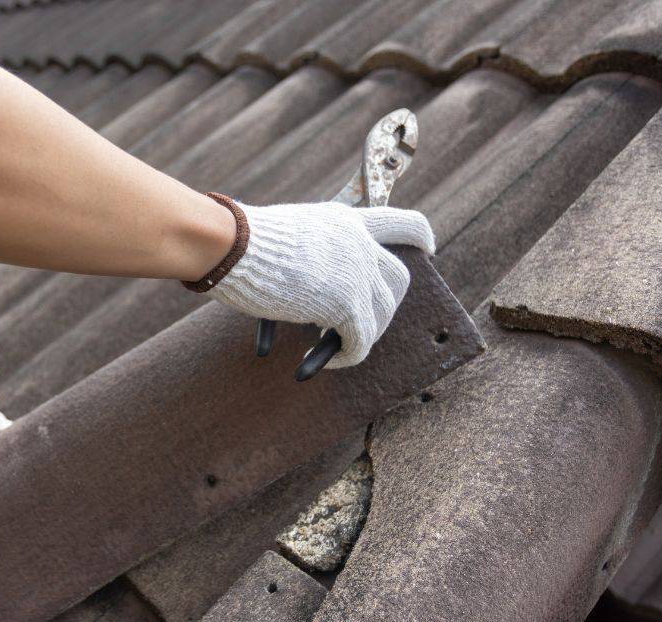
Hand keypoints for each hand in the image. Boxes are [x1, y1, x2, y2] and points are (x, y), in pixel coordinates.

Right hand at [203, 196, 434, 368]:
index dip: (420, 234)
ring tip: (332, 345)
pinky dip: (346, 356)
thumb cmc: (239, 240)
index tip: (429, 247)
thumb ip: (306, 254)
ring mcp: (357, 273)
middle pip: (398, 279)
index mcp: (345, 220)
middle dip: (386, 305)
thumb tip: (304, 289)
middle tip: (363, 323)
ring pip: (381, 314)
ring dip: (362, 335)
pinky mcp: (347, 304)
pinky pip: (359, 342)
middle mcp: (359, 243)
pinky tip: (322, 361)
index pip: (400, 221)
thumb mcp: (285, 235)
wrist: (232, 245)